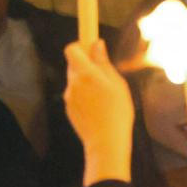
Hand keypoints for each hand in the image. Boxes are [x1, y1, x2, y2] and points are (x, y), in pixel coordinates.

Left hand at [64, 40, 133, 185]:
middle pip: (74, 64)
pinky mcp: (69, 109)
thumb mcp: (117, 84)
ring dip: (86, 81)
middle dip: (87, 65)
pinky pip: (76, 94)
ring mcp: (69, 97)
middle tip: (105, 75)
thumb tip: (96, 44)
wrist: (106, 142)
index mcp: (85, 73)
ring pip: (75, 80)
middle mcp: (73, 83)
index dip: (80, 45)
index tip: (92, 48)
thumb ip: (104, 63)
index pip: (71, 49)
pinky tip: (98, 107)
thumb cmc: (117, 111)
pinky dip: (85, 95)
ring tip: (104, 95)